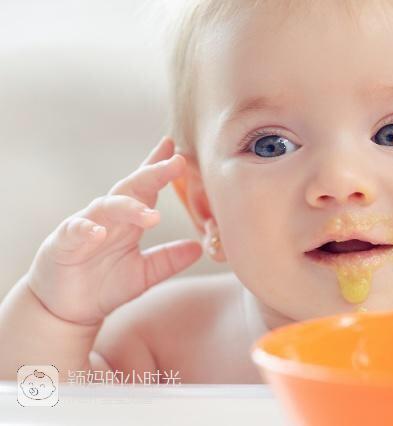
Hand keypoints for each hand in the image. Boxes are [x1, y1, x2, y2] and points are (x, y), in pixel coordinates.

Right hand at [26, 138, 201, 325]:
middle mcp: (109, 217)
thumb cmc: (104, 285)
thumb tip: (200, 247)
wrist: (67, 311)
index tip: (178, 151)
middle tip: (176, 163)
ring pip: (107, 205)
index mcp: (129, 220)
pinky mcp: (63, 243)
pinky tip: (99, 232)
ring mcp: (85, 226)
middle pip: (131, 187)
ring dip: (129, 207)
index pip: (147, 187)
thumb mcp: (144, 274)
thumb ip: (169, 260)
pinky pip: (75, 231)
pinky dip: (86, 229)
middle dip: (153, 173)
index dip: (160, 167)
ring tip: (152, 216)